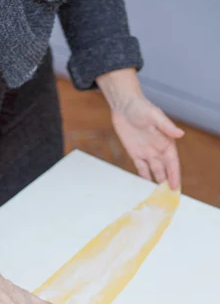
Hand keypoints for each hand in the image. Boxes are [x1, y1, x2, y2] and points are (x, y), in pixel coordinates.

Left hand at [97, 69, 183, 189]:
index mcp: (166, 142)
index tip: (175, 187)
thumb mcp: (154, 116)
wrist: (124, 105)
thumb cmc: (141, 107)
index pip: (172, 163)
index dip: (174, 175)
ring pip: (154, 170)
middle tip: (168, 197)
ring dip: (157, 181)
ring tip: (158, 195)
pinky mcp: (135, 153)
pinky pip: (140, 167)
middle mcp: (158, 149)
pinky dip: (144, 175)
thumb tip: (180, 134)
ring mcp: (146, 152)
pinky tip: (145, 185)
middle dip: (167, 182)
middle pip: (165, 169)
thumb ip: (166, 126)